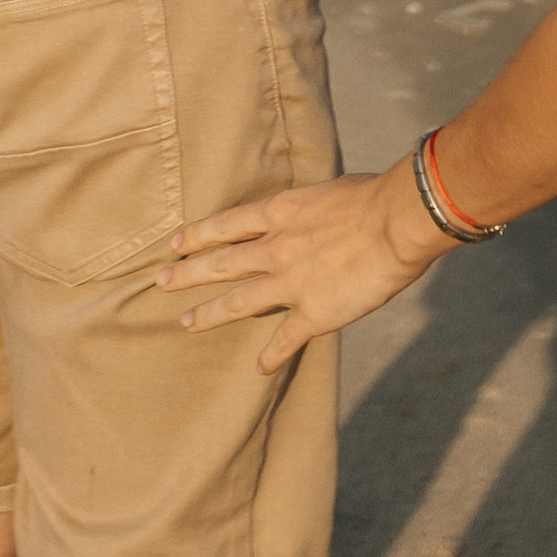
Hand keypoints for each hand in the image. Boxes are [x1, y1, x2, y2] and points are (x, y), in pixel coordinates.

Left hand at [158, 163, 450, 373]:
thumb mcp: (329, 190)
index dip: (197, 235)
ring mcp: (291, 282)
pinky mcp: (313, 313)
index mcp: (280, 212)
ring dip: (210, 313)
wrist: (396, 221)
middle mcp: (276, 247)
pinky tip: (261, 366)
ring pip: (239, 301)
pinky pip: (284, 339)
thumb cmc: (373, 195)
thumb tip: (310, 213)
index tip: (173, 244)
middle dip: (187, 273)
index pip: (227, 225)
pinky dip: (271, 355)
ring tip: (187, 324)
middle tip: (160, 282)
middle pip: (221, 262)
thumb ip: (311, 208)